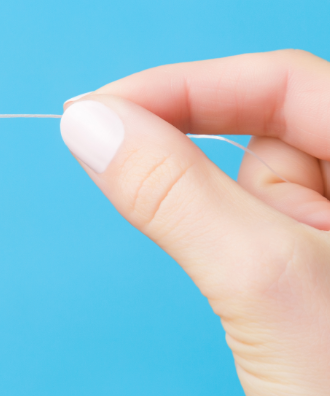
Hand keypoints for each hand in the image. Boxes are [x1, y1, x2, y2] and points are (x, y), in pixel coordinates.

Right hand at [60, 50, 329, 395]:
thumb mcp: (264, 284)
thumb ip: (173, 192)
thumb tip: (88, 124)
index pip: (283, 82)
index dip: (186, 87)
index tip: (98, 113)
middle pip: (274, 136)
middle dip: (225, 187)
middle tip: (224, 252)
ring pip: (266, 193)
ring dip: (242, 238)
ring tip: (278, 310)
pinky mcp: (325, 269)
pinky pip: (267, 235)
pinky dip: (248, 261)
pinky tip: (278, 314)